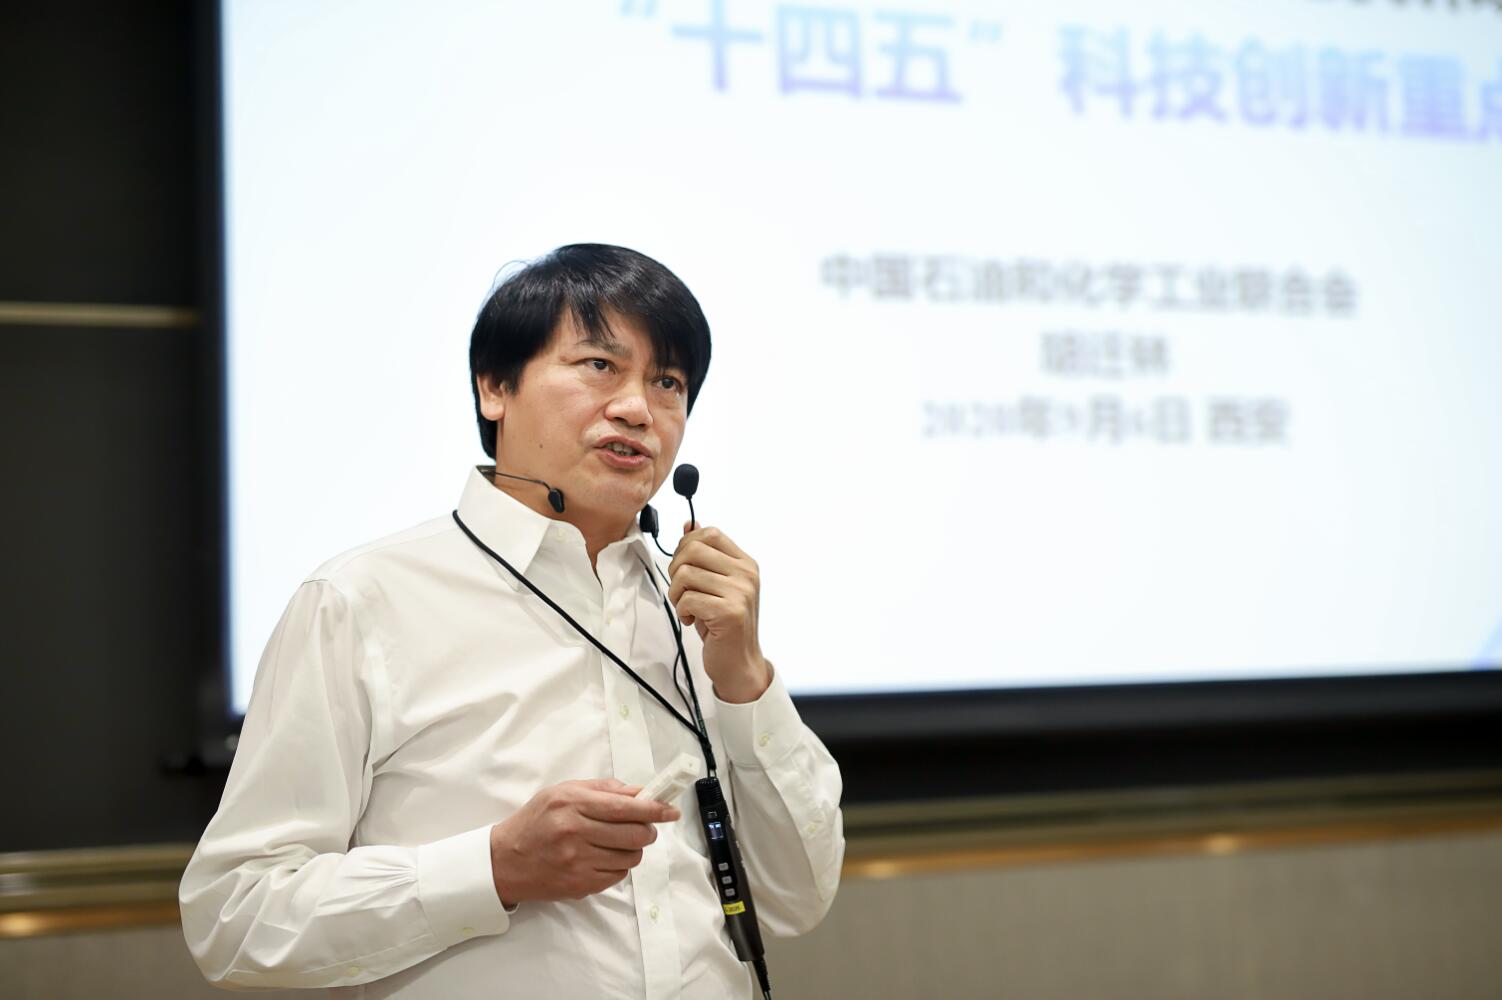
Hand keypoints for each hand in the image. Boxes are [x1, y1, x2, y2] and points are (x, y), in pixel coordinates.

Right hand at [488, 778, 679, 904]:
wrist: (504, 861)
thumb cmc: (535, 821)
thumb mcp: (562, 792)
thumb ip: (602, 789)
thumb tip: (639, 792)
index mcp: (572, 804)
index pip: (624, 807)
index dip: (654, 809)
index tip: (671, 810)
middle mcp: (575, 832)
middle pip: (634, 834)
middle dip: (648, 830)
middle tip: (646, 827)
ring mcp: (578, 862)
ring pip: (630, 858)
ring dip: (633, 849)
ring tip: (618, 843)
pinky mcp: (579, 885)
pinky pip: (617, 877)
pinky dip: (618, 867)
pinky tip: (603, 858)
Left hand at [668, 524, 771, 703]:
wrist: (739, 663)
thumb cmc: (723, 624)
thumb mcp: (715, 585)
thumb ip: (706, 555)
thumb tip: (689, 524)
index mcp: (745, 563)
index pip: (709, 533)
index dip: (686, 546)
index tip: (684, 568)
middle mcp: (747, 574)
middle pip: (692, 549)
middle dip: (676, 570)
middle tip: (682, 591)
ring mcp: (741, 593)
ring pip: (685, 574)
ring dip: (676, 594)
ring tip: (688, 608)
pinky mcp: (730, 612)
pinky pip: (688, 599)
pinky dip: (682, 611)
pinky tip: (692, 621)